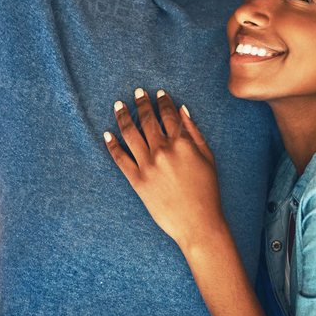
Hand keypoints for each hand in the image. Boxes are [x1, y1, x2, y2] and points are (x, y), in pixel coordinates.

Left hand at [105, 89, 224, 250]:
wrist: (198, 223)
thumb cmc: (207, 192)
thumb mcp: (208, 158)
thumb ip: (194, 133)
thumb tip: (182, 110)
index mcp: (182, 144)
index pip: (169, 115)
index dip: (163, 101)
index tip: (158, 93)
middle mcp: (163, 151)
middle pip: (148, 120)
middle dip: (142, 103)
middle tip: (137, 92)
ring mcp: (148, 166)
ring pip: (130, 134)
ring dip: (123, 116)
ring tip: (118, 105)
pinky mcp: (137, 181)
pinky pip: (120, 159)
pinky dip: (112, 145)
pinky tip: (107, 134)